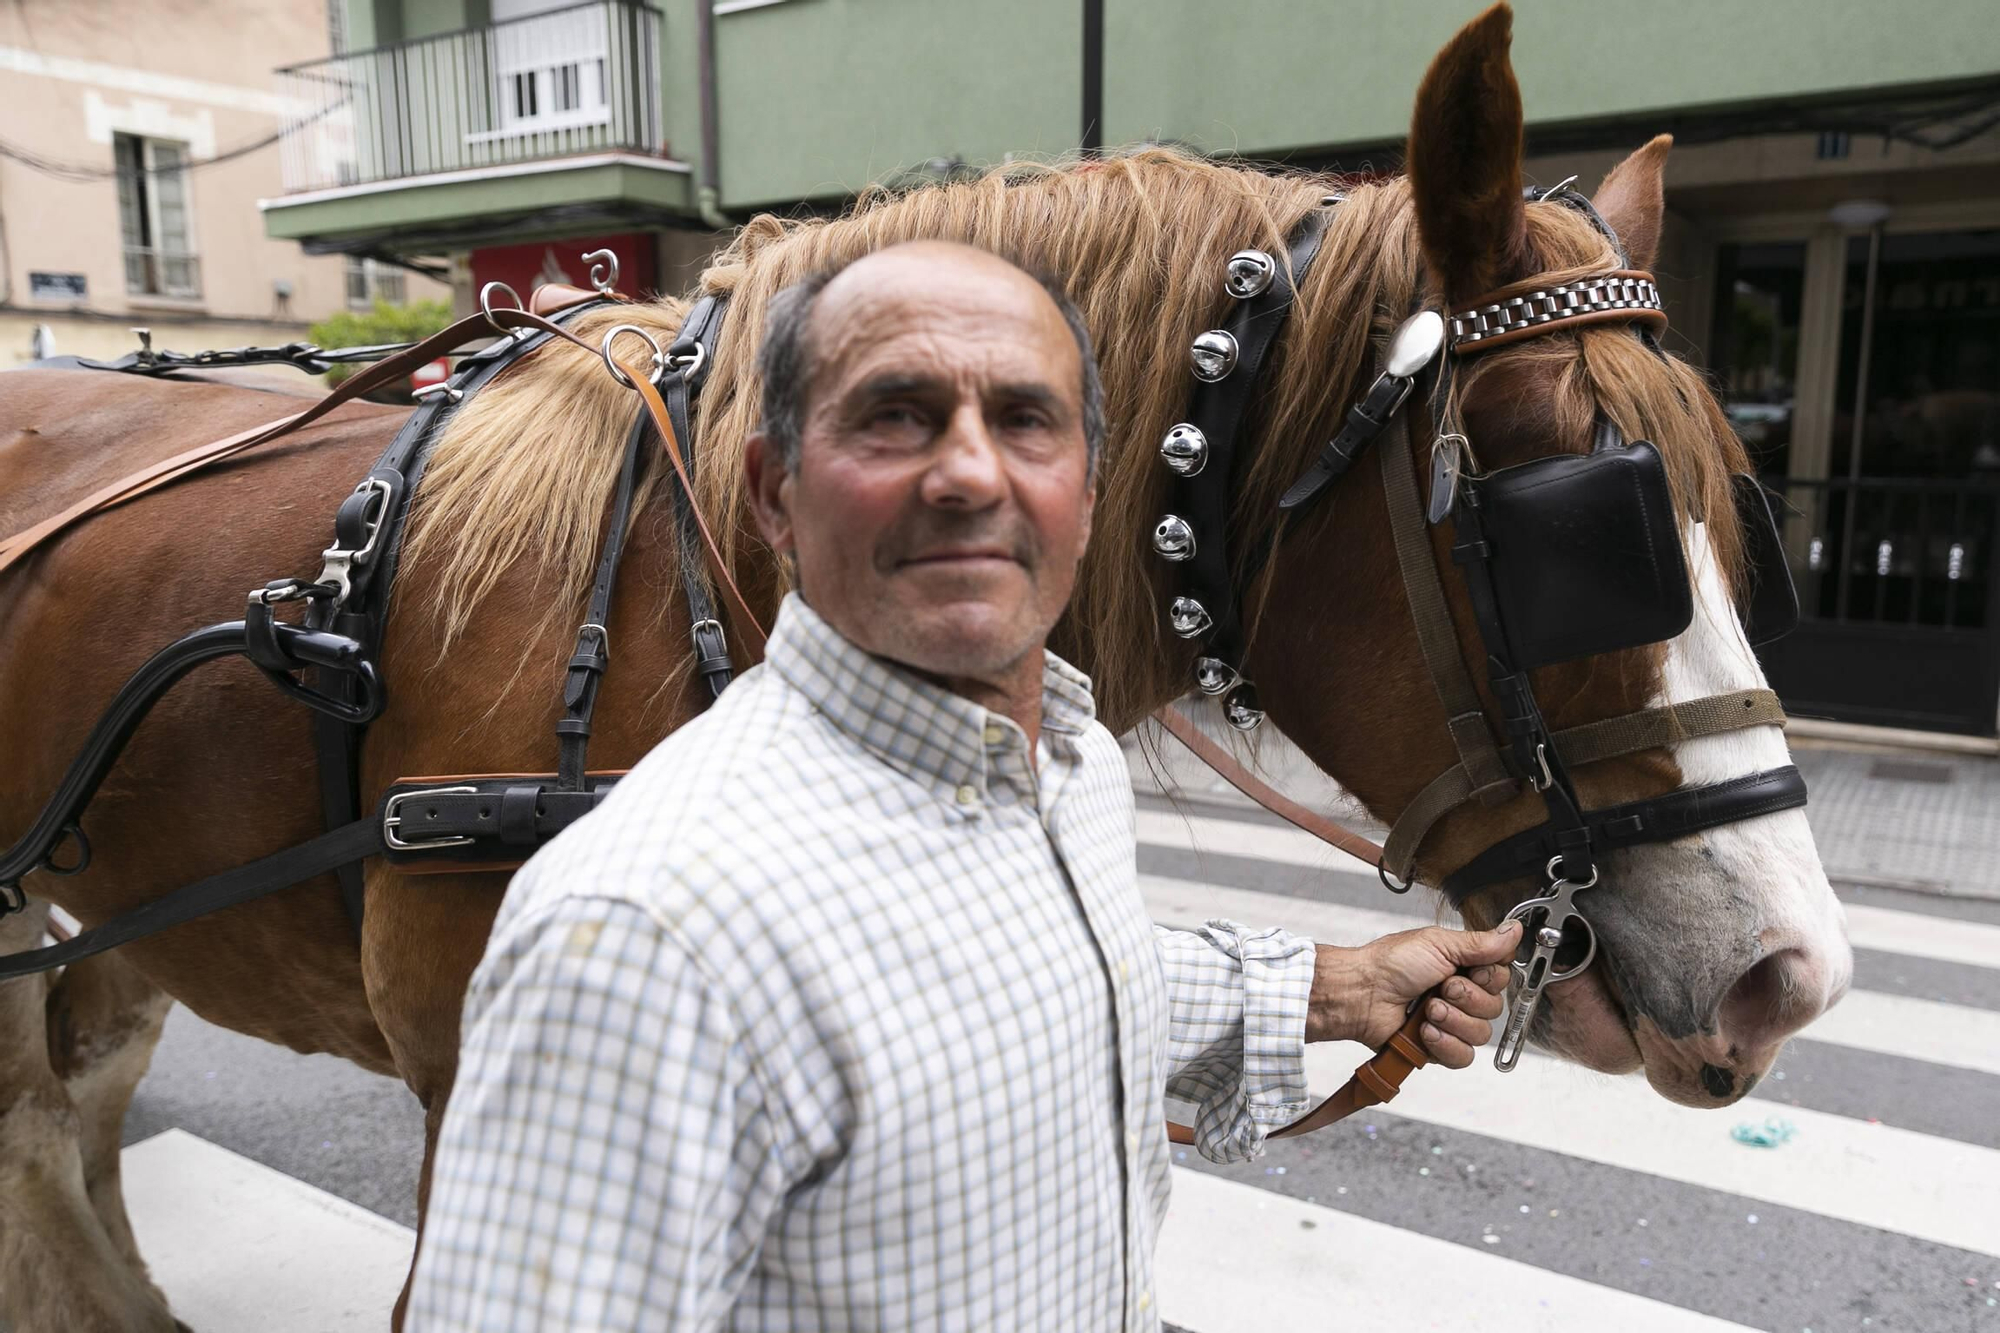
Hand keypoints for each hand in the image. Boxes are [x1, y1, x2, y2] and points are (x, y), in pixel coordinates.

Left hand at [1305, 920, 1519, 1067]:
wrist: (1362, 994)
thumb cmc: (1391, 964)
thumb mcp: (1439, 944)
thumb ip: (1481, 943)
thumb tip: (1514, 929)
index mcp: (1462, 967)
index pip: (1501, 978)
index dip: (1490, 978)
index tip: (1472, 971)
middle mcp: (1460, 995)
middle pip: (1495, 1008)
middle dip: (1467, 998)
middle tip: (1441, 988)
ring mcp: (1450, 1023)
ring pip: (1481, 1034)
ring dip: (1453, 1020)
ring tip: (1427, 1010)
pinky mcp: (1439, 1048)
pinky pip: (1463, 1056)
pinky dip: (1445, 1043)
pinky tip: (1425, 1031)